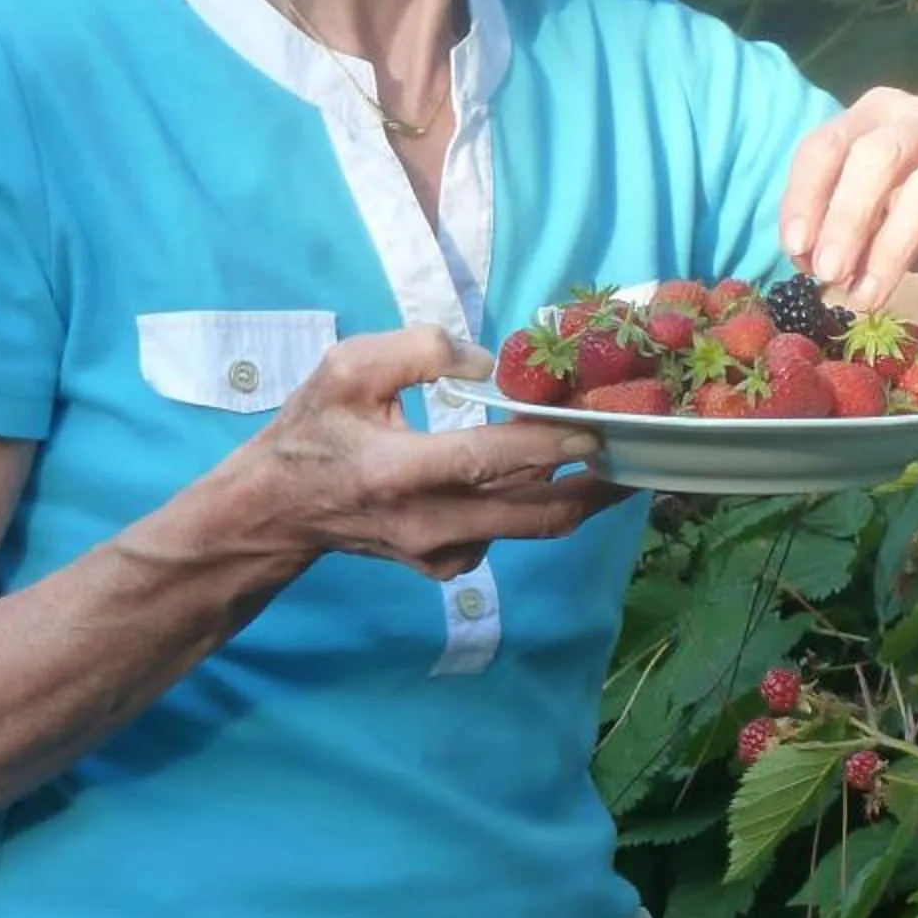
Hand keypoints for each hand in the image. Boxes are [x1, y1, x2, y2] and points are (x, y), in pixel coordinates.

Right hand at [219, 326, 625, 581]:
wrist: (276, 511)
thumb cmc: (312, 431)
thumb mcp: (347, 367)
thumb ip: (417, 349)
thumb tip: (487, 363)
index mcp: (398, 472)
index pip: (489, 460)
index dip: (550, 444)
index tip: (598, 427)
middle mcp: (427, 523)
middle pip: (535, 516)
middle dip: (596, 488)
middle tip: (641, 456)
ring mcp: (439, 554)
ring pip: (528, 528)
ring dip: (572, 494)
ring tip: (611, 457)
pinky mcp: (445, 568)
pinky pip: (505, 536)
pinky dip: (532, 504)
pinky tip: (548, 471)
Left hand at [779, 87, 917, 316]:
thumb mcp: (883, 218)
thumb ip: (846, 231)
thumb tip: (810, 263)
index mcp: (883, 111)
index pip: (828, 143)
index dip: (805, 196)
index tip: (797, 251)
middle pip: (878, 156)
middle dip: (847, 220)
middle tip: (830, 277)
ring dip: (893, 249)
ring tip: (872, 299)